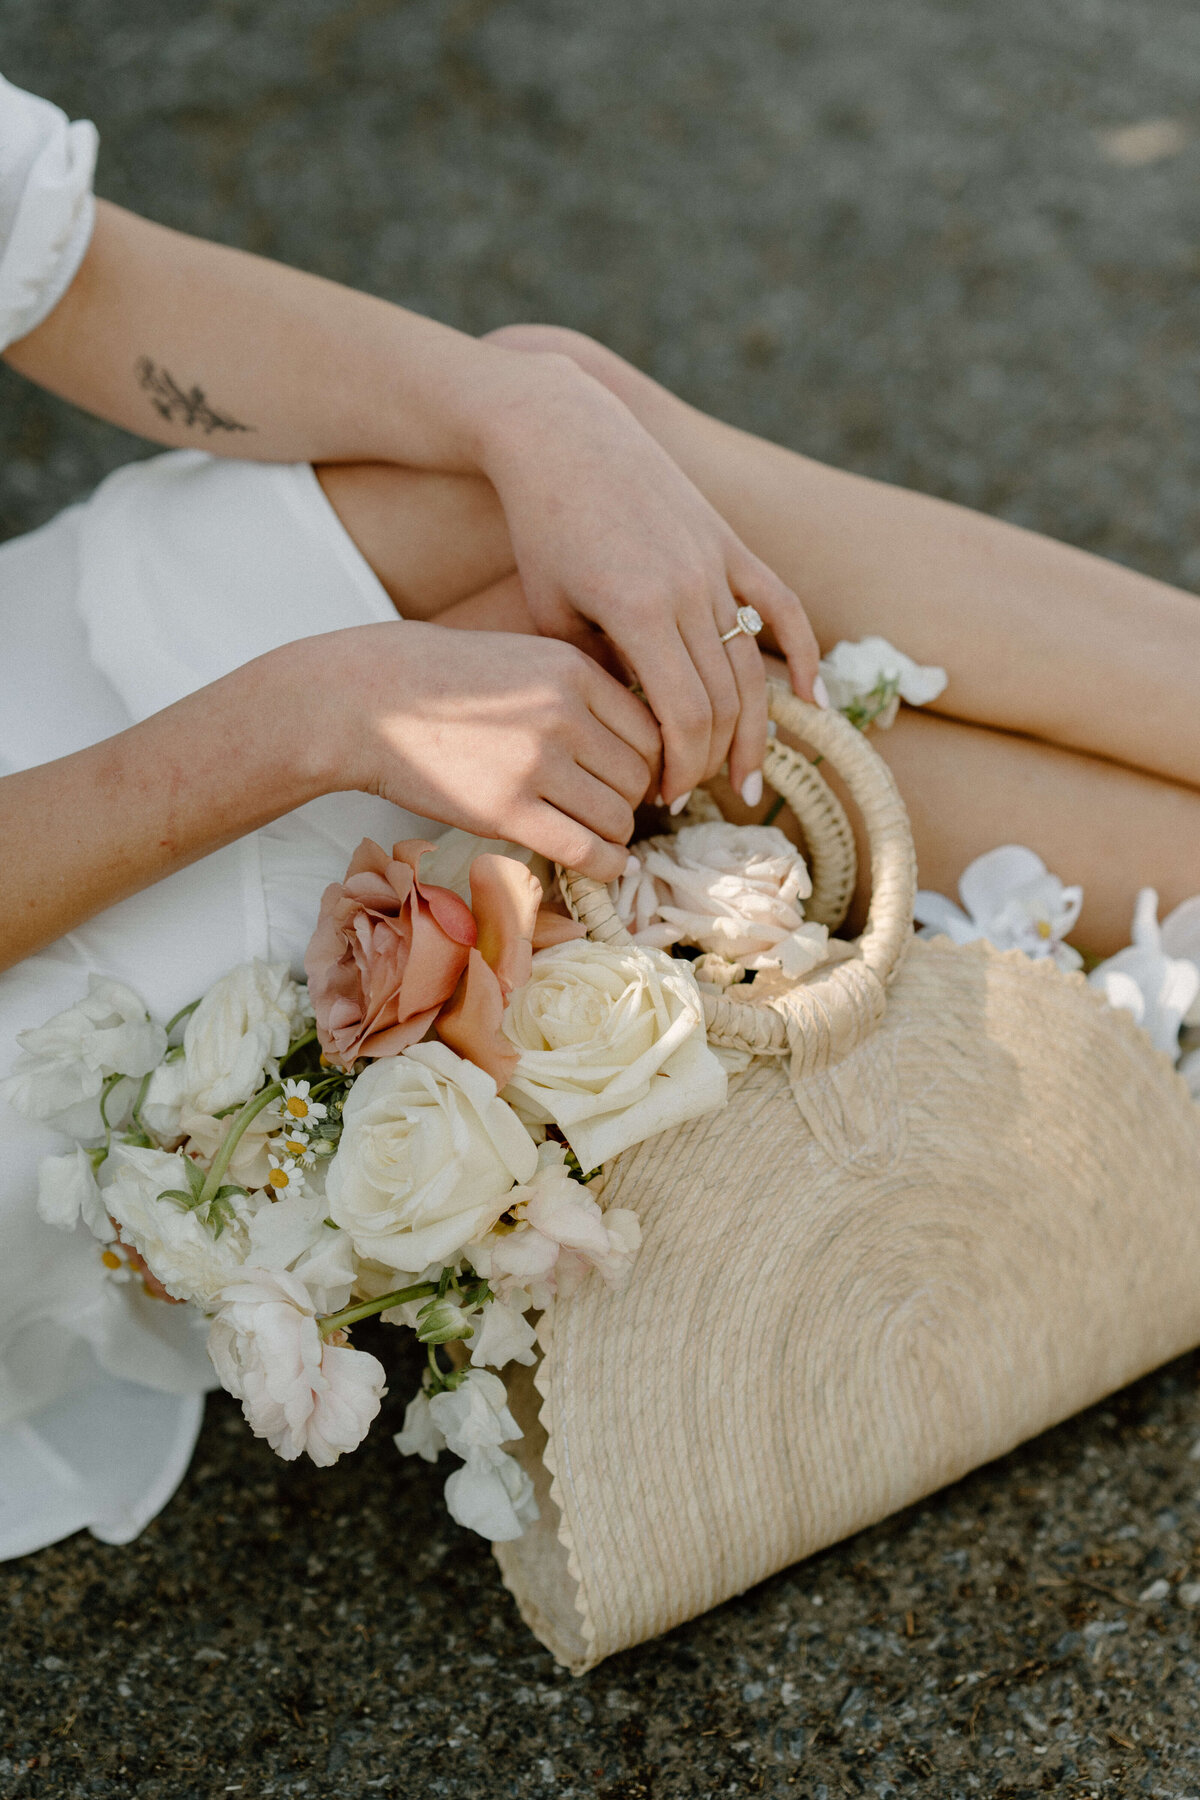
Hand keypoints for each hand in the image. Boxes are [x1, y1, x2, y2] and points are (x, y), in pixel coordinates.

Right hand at [307, 621, 660, 880]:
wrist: (370, 700)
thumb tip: (642, 743)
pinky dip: (605, 865)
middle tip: (606, 808)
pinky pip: (585, 850)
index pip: (650, 731)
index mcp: (574, 671)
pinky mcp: (506, 810)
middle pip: (638, 777)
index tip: (632, 780)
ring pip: (617, 817)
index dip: (649, 763)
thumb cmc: (446, 682)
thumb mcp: (527, 659)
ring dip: (613, 834)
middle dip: (630, 800)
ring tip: (593, 833)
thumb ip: (582, 691)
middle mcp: (562, 713)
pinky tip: (603, 865)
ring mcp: (535, 763)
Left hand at [477, 356, 818, 805]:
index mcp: (641, 611)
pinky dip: (802, 655)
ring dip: (753, 729)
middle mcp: (690, 588)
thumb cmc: (540, 526)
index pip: (684, 716)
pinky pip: (782, 606)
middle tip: (692, 797)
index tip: (665, 797)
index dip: (682, 767)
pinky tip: (812, 700)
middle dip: (710, 760)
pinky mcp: (729, 541)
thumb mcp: (552, 611)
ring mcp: (717, 562)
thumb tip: (640, 728)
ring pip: (752, 665)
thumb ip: (600, 670)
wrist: (561, 434)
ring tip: (745, 778)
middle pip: (724, 700)